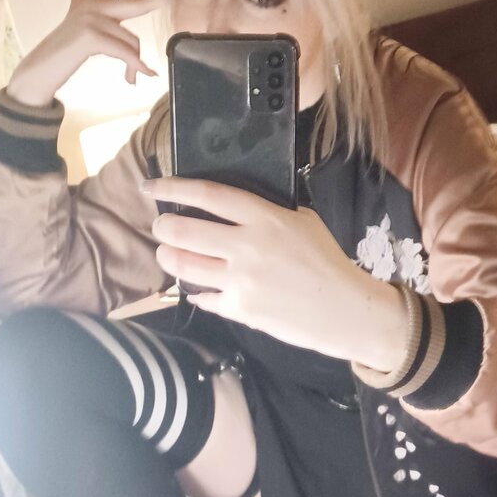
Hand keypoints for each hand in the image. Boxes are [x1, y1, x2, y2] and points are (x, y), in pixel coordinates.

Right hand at [7, 0, 159, 107]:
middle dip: (152, 2)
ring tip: (132, 78)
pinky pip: (125, 53)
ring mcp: (91, 20)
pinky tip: (143, 76)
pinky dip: (136, 67)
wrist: (43, 66)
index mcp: (93, 1)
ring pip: (131, 41)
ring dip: (134, 64)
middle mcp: (93, 7)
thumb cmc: (64, 45)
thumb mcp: (73, 17)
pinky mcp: (90, 36)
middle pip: (132, 5)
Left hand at [144, 177, 408, 368]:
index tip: (151, 186)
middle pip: (184, 231)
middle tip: (161, 226)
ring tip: (168, 252)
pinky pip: (203, 297)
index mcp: (266, 218)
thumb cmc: (327, 260)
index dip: (174, 188)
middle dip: (163, 227)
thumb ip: (267, 211)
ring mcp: (242, 280)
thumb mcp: (303, 221)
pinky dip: (196, 290)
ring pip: (185, 265)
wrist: (345, 310)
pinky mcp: (241, 310)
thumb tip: (230, 205)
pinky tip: (197, 286)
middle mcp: (249, 246)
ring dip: (169, 257)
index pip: (209, 196)